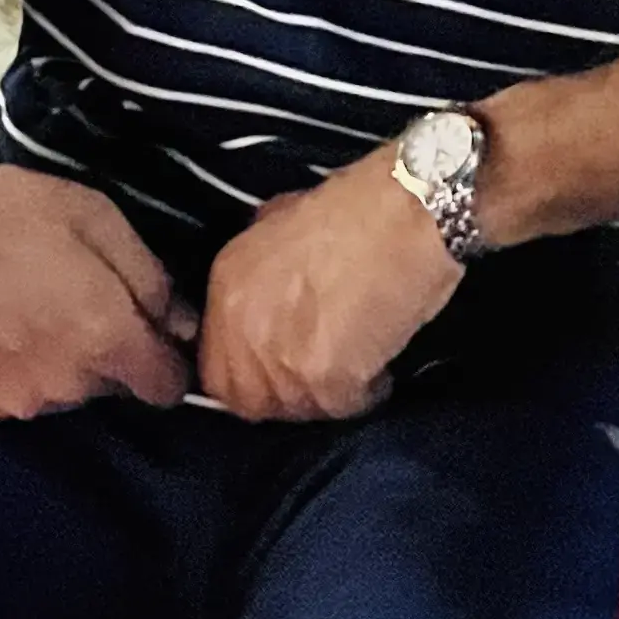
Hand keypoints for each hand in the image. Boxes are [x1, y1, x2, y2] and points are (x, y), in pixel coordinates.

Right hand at [0, 137, 195, 420]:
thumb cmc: (11, 213)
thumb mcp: (99, 219)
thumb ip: (152, 279)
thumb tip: (184, 324)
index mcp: (107, 339)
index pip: (167, 387)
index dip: (169, 357)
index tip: (155, 329)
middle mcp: (70, 386)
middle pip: (115, 384)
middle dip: (111, 348)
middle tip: (79, 292)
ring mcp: (22, 402)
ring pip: (68, 390)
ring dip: (65, 360)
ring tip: (34, 301)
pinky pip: (22, 394)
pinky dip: (21, 368)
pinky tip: (1, 322)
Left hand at [199, 148, 461, 421]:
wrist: (403, 214)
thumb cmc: (356, 209)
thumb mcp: (282, 218)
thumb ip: (259, 268)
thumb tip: (265, 292)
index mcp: (228, 285)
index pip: (215, 367)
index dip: (252, 372)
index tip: (281, 364)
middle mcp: (243, 327)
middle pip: (248, 399)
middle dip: (285, 390)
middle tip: (320, 368)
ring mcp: (279, 361)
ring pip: (296, 410)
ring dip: (325, 394)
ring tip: (356, 358)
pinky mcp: (325, 383)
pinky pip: (341, 409)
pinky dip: (364, 393)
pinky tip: (379, 361)